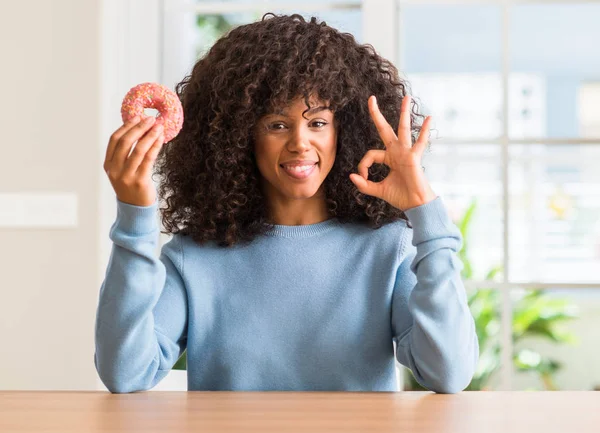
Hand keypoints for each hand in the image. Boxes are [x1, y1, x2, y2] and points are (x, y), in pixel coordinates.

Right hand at [103, 115, 164, 206]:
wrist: (135, 209)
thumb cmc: (131, 186)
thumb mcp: (122, 170)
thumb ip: (125, 154)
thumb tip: (137, 130)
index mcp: (108, 165)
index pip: (114, 140)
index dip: (126, 127)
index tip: (137, 117)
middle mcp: (115, 170)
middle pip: (125, 142)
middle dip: (139, 127)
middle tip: (150, 119)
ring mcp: (126, 176)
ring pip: (138, 149)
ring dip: (149, 135)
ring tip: (158, 126)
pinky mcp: (140, 181)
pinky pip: (149, 159)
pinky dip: (155, 146)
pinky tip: (161, 139)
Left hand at [349, 95, 435, 210]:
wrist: (414, 205)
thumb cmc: (400, 196)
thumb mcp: (377, 190)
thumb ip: (364, 184)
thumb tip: (351, 176)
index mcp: (388, 158)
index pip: (370, 155)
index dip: (362, 166)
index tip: (362, 178)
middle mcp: (396, 152)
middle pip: (384, 129)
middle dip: (377, 114)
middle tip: (371, 98)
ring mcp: (406, 153)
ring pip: (403, 129)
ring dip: (403, 113)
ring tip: (406, 97)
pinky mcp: (414, 157)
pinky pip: (420, 142)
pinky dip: (425, 131)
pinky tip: (429, 118)